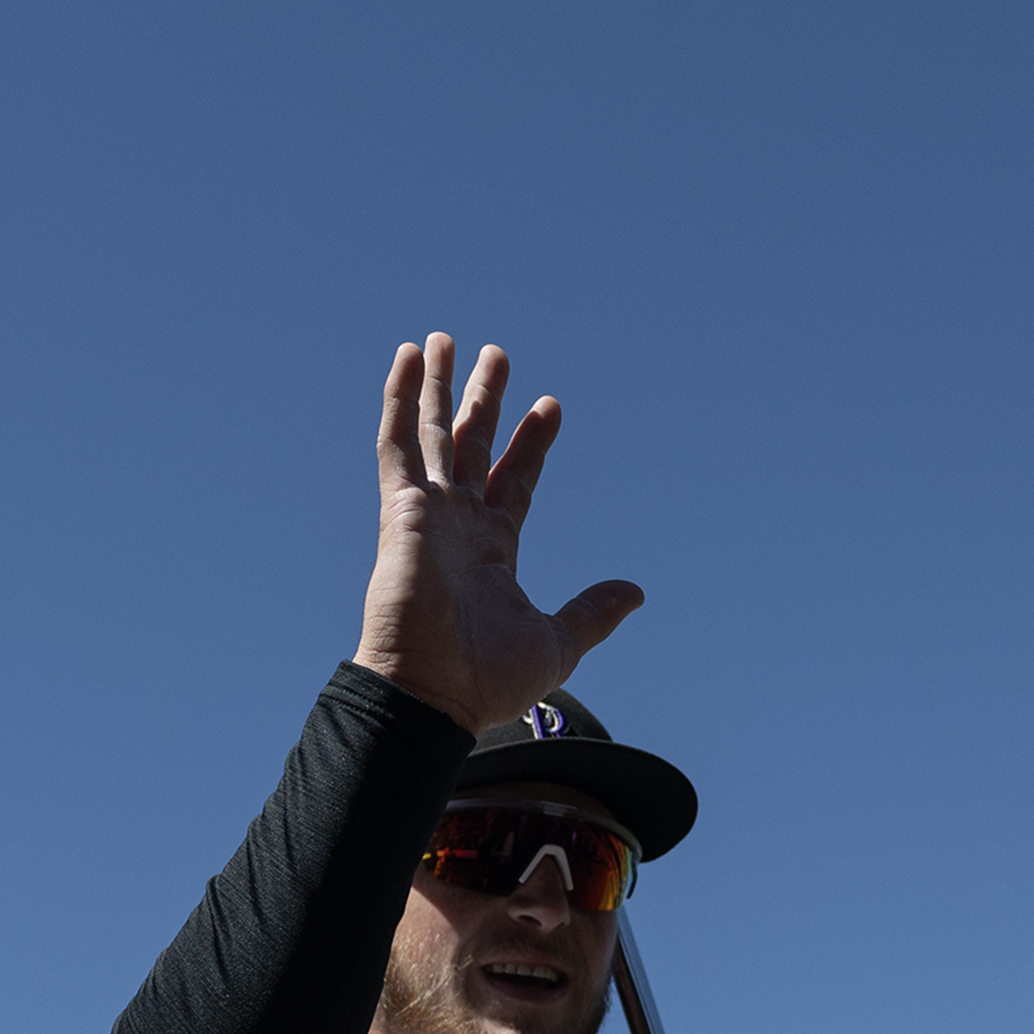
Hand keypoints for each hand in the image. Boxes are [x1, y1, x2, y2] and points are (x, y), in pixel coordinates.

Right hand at [353, 334, 644, 733]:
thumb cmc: (487, 679)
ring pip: (432, 433)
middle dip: (484, 400)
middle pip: (472, 446)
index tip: (550, 406)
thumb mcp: (558, 642)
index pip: (515, 481)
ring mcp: (427, 513)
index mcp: (493, 551)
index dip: (531, 444)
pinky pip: (397, 442)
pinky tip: (407, 356)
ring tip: (446, 338)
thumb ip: (593, 611)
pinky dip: (400, 398)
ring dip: (438, 384)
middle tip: (497, 354)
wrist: (434, 694)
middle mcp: (458, 525)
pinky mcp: (400, 509)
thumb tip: (635, 592)